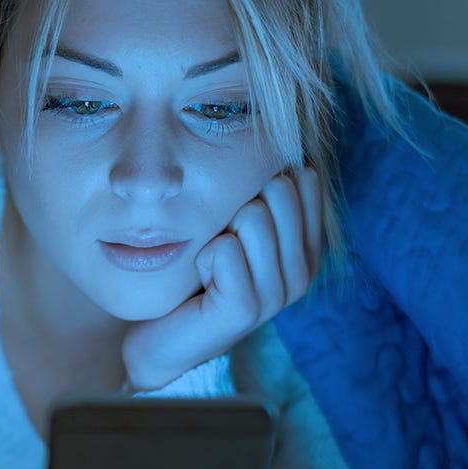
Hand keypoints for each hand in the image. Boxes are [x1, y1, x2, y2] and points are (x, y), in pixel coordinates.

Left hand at [122, 167, 323, 389]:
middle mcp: (304, 271)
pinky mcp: (246, 310)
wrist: (159, 334)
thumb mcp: (233, 222)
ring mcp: (278, 294)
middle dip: (237, 205)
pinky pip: (224, 249)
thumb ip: (260, 187)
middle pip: (279, 190)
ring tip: (211, 264)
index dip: (258, 183)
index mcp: (307, 246)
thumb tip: (274, 134)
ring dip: (217, 232)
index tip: (237, 216)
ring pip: (252, 216)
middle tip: (221, 243)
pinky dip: (203, 257)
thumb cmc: (196, 270)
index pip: (304, 178)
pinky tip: (201, 280)